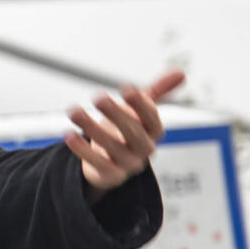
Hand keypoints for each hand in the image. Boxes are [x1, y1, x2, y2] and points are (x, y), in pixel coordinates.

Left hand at [63, 68, 185, 200]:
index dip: (141, 105)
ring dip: (91, 128)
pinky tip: (68, 134)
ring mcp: (128, 164)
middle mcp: (144, 149)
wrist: (114, 163)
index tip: (127, 88)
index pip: (152, 119)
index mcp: (153, 131)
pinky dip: (82, 150)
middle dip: (116, 115)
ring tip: (73, 111)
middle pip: (133, 133)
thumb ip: (158, 91)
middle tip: (98, 97)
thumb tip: (181, 72)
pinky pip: (97, 164)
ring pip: (111, 147)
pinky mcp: (111, 175)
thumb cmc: (127, 129)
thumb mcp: (141, 111)